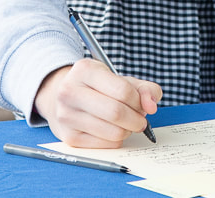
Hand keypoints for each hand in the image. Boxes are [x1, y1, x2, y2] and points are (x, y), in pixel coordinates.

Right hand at [34, 60, 161, 147]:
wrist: (62, 98)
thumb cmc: (97, 87)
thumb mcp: (119, 79)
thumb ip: (144, 88)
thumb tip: (152, 106)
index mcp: (84, 70)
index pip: (122, 90)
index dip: (139, 101)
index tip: (141, 104)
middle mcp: (70, 92)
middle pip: (116, 113)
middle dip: (137, 119)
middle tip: (140, 119)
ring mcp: (66, 116)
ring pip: (113, 132)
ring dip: (128, 130)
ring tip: (126, 123)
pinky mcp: (69, 137)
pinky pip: (106, 145)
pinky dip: (117, 140)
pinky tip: (112, 129)